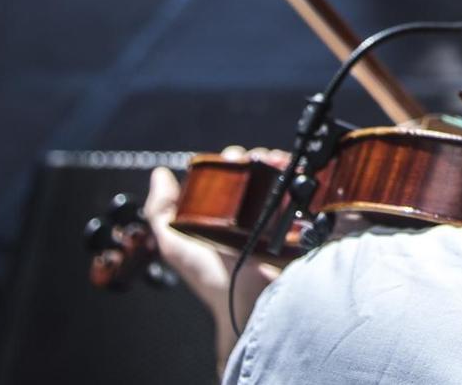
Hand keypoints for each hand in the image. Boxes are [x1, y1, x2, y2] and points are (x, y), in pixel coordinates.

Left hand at [143, 156, 286, 364]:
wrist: (251, 303)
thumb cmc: (212, 279)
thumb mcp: (176, 246)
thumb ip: (161, 213)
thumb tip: (160, 175)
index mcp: (221, 218)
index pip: (227, 178)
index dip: (228, 162)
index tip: (232, 158)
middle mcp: (247, 217)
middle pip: (254, 174)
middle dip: (253, 159)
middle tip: (253, 160)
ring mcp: (274, 220)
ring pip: (277, 179)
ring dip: (276, 164)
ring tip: (275, 162)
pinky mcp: (297, 226)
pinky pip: (300, 195)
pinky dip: (298, 179)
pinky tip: (292, 173)